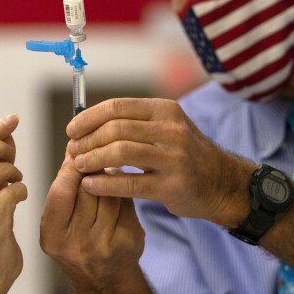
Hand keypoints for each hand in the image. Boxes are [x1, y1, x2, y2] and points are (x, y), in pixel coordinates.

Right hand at [40, 152, 143, 288]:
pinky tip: (121, 190)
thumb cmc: (77, 243)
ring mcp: (106, 244)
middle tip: (96, 156)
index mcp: (53, 236)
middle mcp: (78, 243)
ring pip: (110, 193)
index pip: (61, 192)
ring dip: (110, 177)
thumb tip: (73, 148)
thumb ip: (63, 191)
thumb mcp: (58, 224)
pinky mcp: (129, 241)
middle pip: (88, 189)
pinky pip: (126, 202)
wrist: (106, 282)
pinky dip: (123, 190)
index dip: (70, 168)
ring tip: (108, 173)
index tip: (76, 152)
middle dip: (92, 169)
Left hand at [66, 98, 253, 226]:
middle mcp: (171, 130)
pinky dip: (104, 183)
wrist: (222, 183)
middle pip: (116, 129)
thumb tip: (87, 123)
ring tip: (79, 166)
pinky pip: (129, 184)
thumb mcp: (166, 127)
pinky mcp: (172, 186)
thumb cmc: (185, 154)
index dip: (88, 118)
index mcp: (165, 110)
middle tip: (72, 151)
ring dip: (92, 159)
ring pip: (120, 153)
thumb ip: (133, 122)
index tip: (72, 130)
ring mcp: (174, 158)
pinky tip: (90, 185)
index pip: (117, 107)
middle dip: (87, 141)